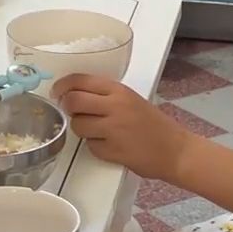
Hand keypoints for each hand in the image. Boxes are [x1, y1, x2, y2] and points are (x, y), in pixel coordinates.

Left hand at [52, 73, 195, 183]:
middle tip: (72, 113)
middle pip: (73, 102)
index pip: (80, 80)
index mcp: (119, 90)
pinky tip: (109, 146)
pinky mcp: (113, 151)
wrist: (176, 150)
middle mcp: (115, 107)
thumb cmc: (154, 124)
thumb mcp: (132, 100)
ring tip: (97, 131)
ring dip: (82, 129)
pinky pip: (90, 147)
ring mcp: (113, 130)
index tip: (56, 92)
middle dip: (67, 108)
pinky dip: (95, 147)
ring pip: (78, 125)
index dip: (62, 86)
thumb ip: (105, 96)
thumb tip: (73, 94)